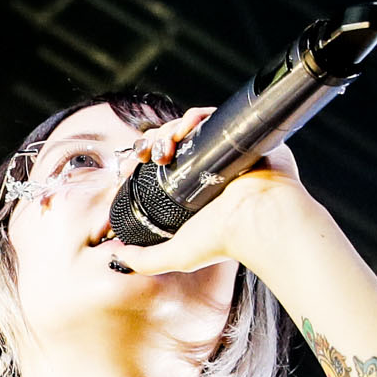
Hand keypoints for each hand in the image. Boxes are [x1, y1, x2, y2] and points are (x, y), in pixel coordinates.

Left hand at [104, 109, 328, 278]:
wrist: (257, 220)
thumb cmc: (225, 239)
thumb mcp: (177, 255)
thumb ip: (145, 260)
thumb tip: (119, 257)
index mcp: (194, 190)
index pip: (161, 166)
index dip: (141, 160)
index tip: (129, 169)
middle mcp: (209, 169)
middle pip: (171, 142)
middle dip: (151, 143)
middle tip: (144, 156)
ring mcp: (225, 150)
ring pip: (187, 127)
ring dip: (168, 130)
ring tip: (164, 146)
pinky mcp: (241, 134)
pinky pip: (212, 116)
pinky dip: (193, 118)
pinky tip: (183, 131)